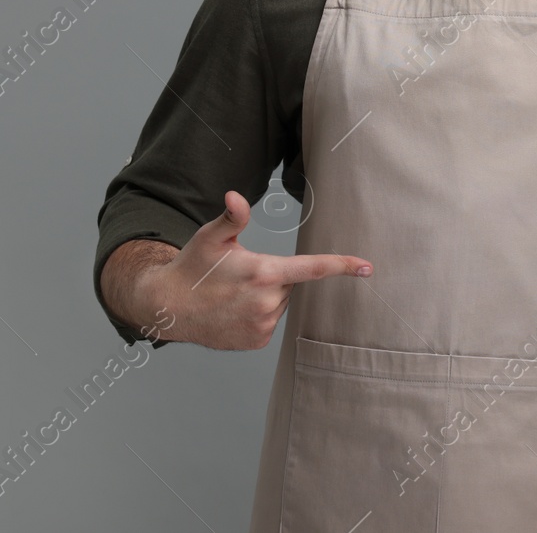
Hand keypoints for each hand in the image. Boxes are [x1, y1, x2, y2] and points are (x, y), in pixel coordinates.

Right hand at [144, 189, 371, 349]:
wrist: (169, 307)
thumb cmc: (192, 267)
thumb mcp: (210, 237)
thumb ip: (232, 217)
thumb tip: (236, 196)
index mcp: (263, 273)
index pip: (312, 268)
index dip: (342, 265)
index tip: (367, 267)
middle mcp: (267, 302)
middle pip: (291, 283)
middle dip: (275, 275)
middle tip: (244, 273)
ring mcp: (262, 325)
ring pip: (281, 303)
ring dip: (267, 295)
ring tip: (235, 293)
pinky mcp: (256, 341)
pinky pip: (270, 321)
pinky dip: (259, 313)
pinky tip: (234, 310)